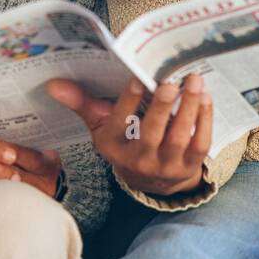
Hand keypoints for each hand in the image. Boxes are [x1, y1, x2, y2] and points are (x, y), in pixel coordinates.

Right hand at [48, 72, 211, 196]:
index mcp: (114, 147)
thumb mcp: (101, 126)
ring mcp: (165, 165)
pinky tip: (205, 98)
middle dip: (162, 106)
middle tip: (170, 81)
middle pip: (150, 133)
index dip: (129, 101)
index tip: (139, 78)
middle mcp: (138, 160)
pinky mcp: (189, 166)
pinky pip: (199, 143)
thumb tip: (53, 83)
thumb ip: (82, 102)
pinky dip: (204, 120)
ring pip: (179, 137)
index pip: (119, 123)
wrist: (151, 180)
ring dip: (188, 108)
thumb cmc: (124, 141)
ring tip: (194, 81)